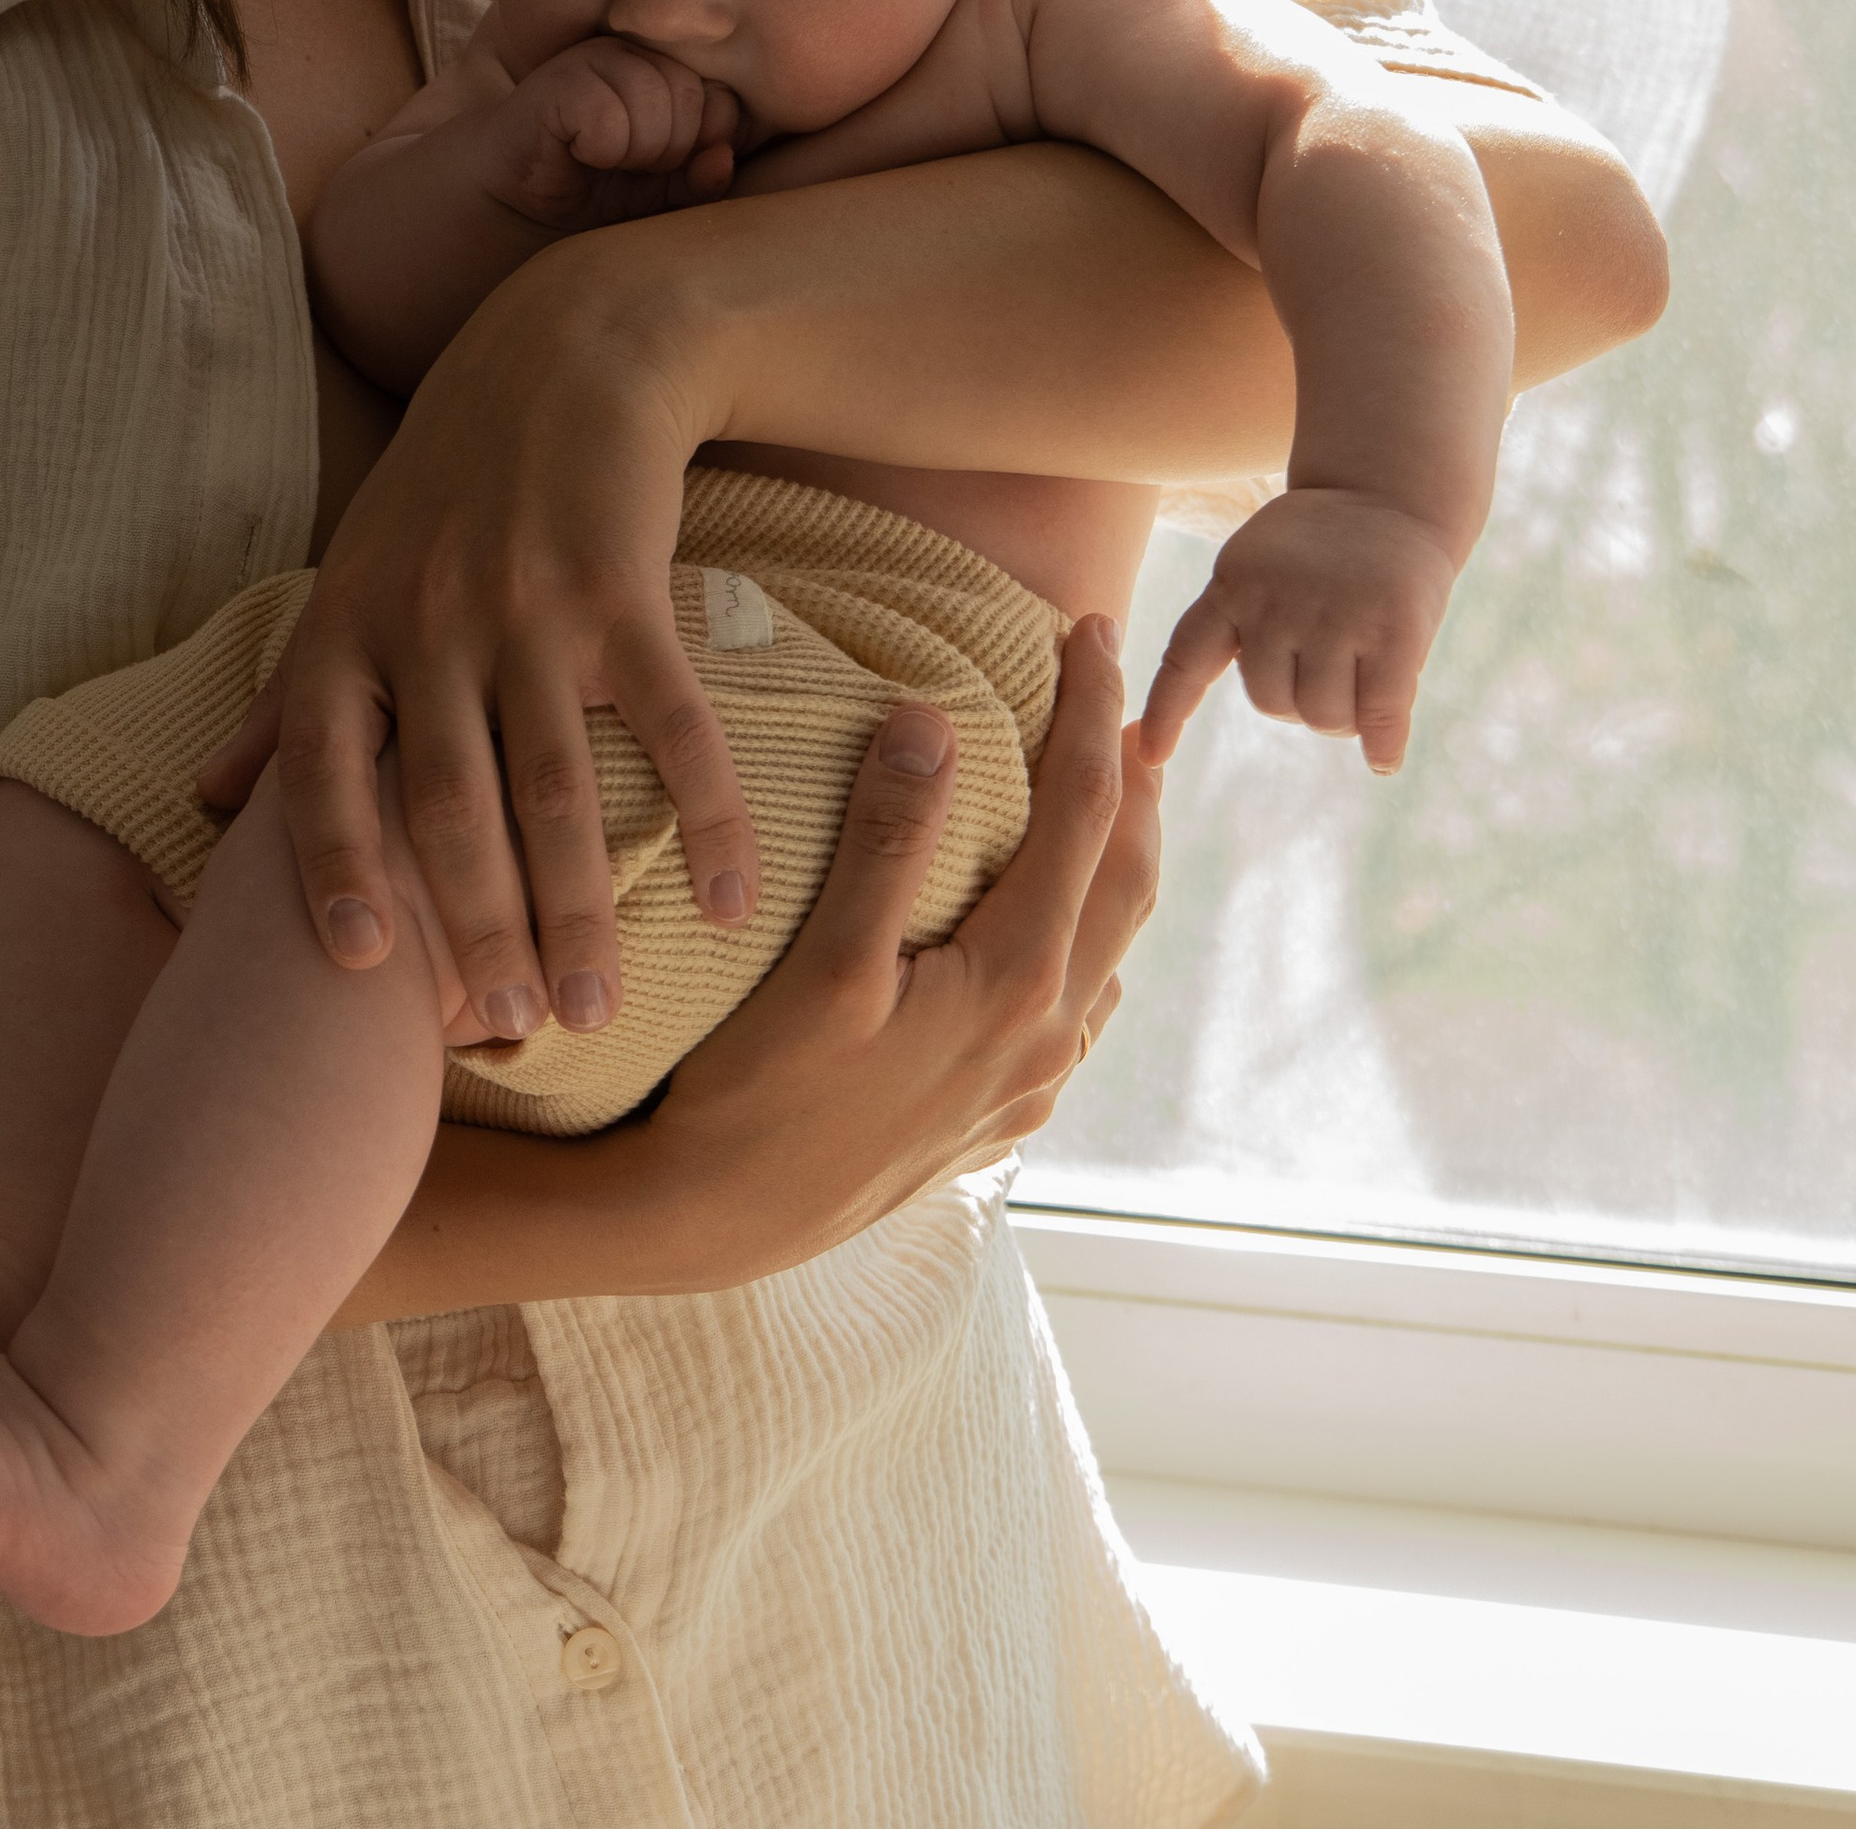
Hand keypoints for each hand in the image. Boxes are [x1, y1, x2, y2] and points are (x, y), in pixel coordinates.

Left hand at [200, 242, 756, 1039]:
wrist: (569, 352)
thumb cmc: (446, 484)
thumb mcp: (347, 577)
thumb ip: (283, 700)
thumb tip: (205, 802)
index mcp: (348, 628)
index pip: (318, 767)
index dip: (329, 865)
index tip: (355, 966)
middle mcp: (428, 624)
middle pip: (446, 803)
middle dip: (473, 928)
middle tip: (505, 1033)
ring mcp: (528, 609)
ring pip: (552, 787)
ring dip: (576, 907)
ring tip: (594, 1010)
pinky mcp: (624, 593)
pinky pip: (670, 726)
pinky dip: (706, 816)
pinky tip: (728, 899)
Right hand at [481, 37, 740, 232]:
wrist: (519, 202)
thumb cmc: (597, 190)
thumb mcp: (664, 195)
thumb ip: (701, 179)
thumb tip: (722, 158)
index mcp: (672, 69)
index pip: (727, 100)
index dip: (704, 146)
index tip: (665, 167)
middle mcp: (638, 51)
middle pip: (694, 100)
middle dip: (668, 153)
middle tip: (628, 165)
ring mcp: (597, 57)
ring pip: (655, 105)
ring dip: (633, 154)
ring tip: (602, 159)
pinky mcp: (559, 77)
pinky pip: (608, 118)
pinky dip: (598, 150)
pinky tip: (577, 151)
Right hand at [644, 617, 1158, 1269]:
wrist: (725, 1224)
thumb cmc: (760, 1093)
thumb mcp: (821, 963)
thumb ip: (885, 840)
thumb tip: (933, 718)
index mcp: (1015, 981)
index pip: (1083, 811)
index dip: (1092, 711)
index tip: (1090, 630)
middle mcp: (1046, 1034)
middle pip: (1126, 875)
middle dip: (1129, 773)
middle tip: (1115, 689)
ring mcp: (1030, 1083)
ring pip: (1111, 943)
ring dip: (1117, 853)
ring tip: (1106, 784)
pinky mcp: (1001, 1116)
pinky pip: (1080, 1005)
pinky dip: (1086, 930)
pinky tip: (1057, 921)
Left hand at [1137, 484, 1461, 773]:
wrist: (1389, 490)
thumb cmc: (1319, 543)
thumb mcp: (1255, 561)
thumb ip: (1238, 617)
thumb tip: (1243, 701)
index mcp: (1232, 584)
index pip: (1186, 658)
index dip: (1168, 712)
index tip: (1151, 756)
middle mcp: (1276, 600)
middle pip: (1270, 703)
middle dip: (1299, 703)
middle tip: (1327, 672)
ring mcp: (1335, 613)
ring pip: (1322, 715)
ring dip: (1342, 717)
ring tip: (1358, 679)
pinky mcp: (1393, 627)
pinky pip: (1378, 713)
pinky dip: (1382, 745)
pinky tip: (1383, 759)